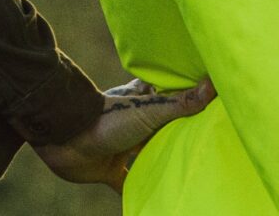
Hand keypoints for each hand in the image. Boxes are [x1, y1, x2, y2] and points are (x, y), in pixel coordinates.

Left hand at [33, 76, 216, 188]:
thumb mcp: (149, 110)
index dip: (186, 99)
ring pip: (146, 153)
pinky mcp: (109, 168)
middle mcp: (132, 121)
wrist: (65, 139)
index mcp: (142, 101)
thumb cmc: (106, 119)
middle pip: (161, 128)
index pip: (169, 97)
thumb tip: (214, 84)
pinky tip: (153, 195)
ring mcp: (120, 145)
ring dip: (160, 160)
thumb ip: (181, 102)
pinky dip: (138, 188)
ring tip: (186, 168)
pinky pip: (126, 181)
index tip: (209, 104)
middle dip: (178, 134)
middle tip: (204, 142)